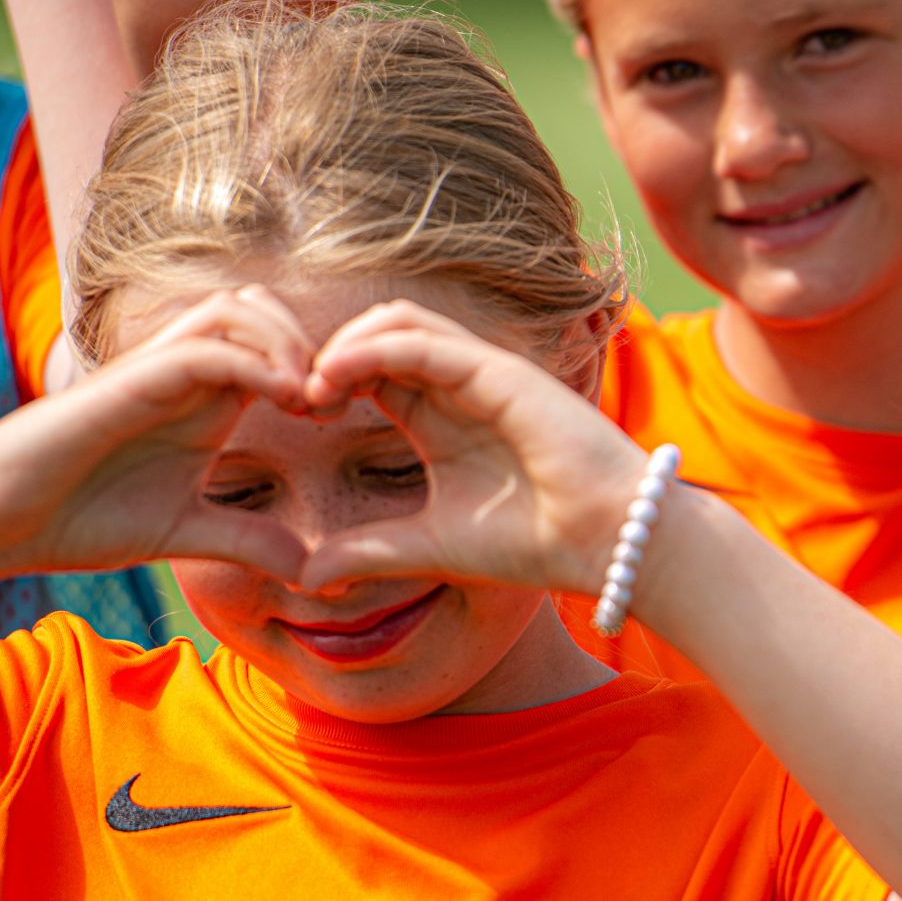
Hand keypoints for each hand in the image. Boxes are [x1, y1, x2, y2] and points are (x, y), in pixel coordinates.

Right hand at [0, 287, 312, 582]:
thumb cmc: (79, 518)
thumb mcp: (186, 533)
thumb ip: (248, 540)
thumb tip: (312, 571)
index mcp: (203, 399)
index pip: (273, 345)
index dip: (322, 367)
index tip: (347, 414)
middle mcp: (183, 374)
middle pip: (262, 310)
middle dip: (312, 343)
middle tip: (338, 400)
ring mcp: (154, 372)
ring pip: (235, 312)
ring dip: (286, 344)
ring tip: (311, 400)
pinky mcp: (126, 382)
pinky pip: (202, 349)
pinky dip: (251, 363)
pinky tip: (282, 403)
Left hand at [293, 300, 651, 596]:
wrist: (606, 543)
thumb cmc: (534, 544)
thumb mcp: (427, 547)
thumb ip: (369, 551)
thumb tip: (307, 579)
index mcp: (440, 418)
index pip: (370, 372)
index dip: (325, 382)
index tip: (297, 418)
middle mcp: (458, 387)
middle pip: (376, 335)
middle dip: (327, 355)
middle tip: (295, 396)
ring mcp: (480, 373)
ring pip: (397, 321)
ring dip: (344, 344)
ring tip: (314, 385)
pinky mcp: (499, 371)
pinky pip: (422, 340)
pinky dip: (372, 349)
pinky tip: (338, 379)